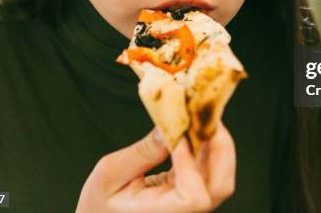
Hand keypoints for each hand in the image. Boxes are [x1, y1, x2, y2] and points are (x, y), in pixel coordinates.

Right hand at [75, 123, 235, 211]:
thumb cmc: (99, 202)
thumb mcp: (109, 173)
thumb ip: (142, 152)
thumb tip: (171, 126)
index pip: (194, 197)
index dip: (191, 164)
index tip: (178, 137)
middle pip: (220, 186)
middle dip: (219, 147)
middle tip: (205, 116)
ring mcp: (191, 205)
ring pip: (221, 177)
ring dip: (217, 144)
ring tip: (202, 116)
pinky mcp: (193, 192)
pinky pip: (212, 170)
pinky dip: (209, 146)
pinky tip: (197, 127)